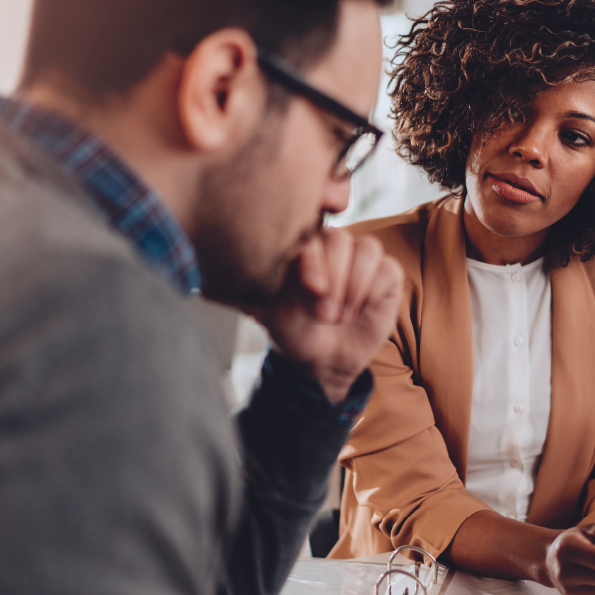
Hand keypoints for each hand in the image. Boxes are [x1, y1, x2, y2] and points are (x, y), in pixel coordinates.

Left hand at [251, 228, 402, 402]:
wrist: (321, 360)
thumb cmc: (292, 327)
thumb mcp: (265, 306)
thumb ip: (247, 285)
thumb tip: (207, 280)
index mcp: (304, 245)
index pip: (311, 235)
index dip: (315, 260)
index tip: (313, 289)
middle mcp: (333, 246)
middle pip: (341, 240)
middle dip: (334, 281)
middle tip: (324, 315)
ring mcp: (361, 258)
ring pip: (367, 251)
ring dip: (354, 289)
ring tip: (340, 317)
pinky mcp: (386, 275)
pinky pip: (388, 270)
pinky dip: (373, 293)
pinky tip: (360, 311)